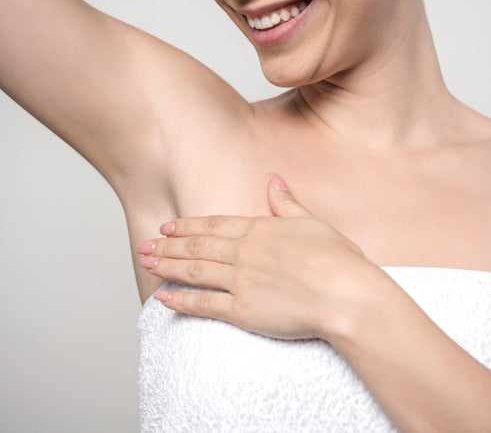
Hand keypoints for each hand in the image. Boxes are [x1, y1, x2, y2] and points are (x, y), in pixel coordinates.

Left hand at [136, 174, 373, 340]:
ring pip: (194, 270)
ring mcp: (241, 280)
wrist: (347, 294)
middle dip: (167, 245)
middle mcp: (244, 252)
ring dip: (167, 266)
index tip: (168, 227)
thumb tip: (272, 179)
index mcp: (261, 229)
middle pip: (197, 246)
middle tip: (143, 245)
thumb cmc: (338, 261)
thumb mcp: (313, 222)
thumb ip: (287, 203)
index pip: (214, 225)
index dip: (187, 226)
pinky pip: (204, 304)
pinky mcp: (243, 310)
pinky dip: (181, 300)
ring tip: (145, 263)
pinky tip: (163, 297)